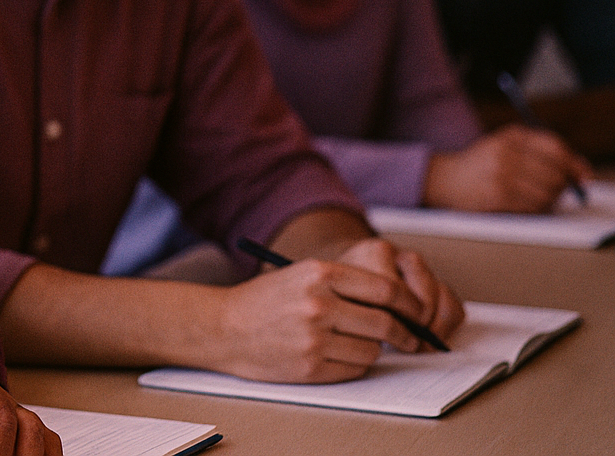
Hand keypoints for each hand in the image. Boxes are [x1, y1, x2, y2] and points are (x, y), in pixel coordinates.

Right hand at [214, 238, 461, 383]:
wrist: (224, 327)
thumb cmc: (266, 300)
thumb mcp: (302, 275)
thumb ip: (346, 284)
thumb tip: (400, 306)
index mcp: (319, 273)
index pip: (386, 290)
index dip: (410, 304)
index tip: (417, 312)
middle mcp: (318, 304)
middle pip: (386, 323)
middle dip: (405, 334)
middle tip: (411, 338)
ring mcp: (314, 337)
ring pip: (373, 350)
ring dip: (374, 349)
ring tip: (356, 342)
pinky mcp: (310, 366)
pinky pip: (354, 369)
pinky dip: (354, 365)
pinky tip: (337, 354)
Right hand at [425, 125, 592, 211]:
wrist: (445, 179)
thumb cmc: (483, 164)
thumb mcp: (508, 146)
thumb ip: (544, 153)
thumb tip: (583, 172)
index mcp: (510, 136)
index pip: (555, 148)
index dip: (574, 164)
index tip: (583, 176)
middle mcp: (505, 153)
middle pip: (555, 173)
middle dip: (563, 185)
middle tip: (557, 190)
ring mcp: (501, 175)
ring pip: (547, 192)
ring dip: (550, 200)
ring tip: (538, 197)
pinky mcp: (497, 196)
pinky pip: (533, 206)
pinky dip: (537, 208)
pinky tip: (527, 204)